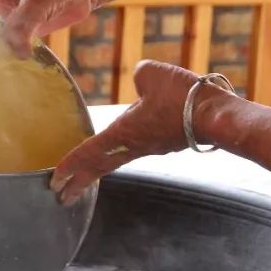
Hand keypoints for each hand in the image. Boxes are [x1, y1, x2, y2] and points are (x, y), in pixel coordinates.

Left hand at [51, 60, 223, 205]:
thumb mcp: (152, 74)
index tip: (54, 181)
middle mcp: (135, 145)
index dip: (69, 165)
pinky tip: (123, 146)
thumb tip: (140, 79)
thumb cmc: (183, 96)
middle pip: (100, 167)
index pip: (89, 151)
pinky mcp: (166, 142)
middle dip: (79, 182)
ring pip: (116, 160)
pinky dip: (119, 155)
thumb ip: (139, 76)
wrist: (216, 115)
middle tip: (62, 196)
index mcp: (124, 132)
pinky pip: (134, 150)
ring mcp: (151, 146)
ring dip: (97, 170)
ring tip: (86, 178)